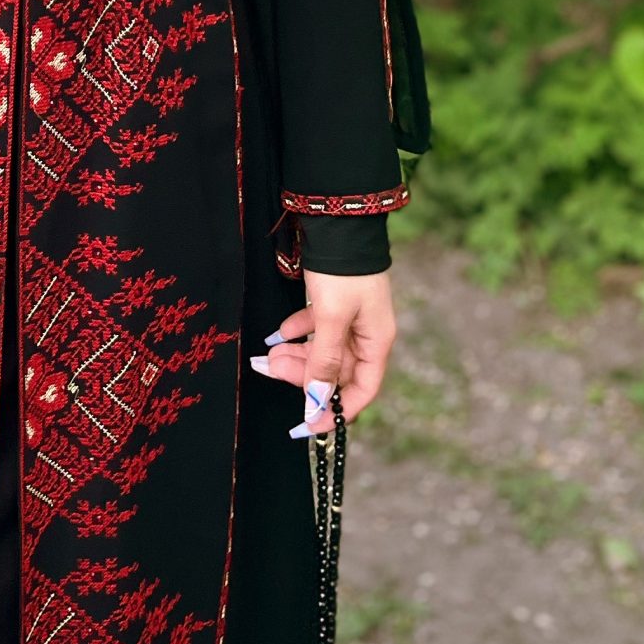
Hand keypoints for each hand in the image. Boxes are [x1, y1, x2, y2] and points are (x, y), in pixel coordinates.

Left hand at [249, 265, 396, 438]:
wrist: (338, 220)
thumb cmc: (342, 271)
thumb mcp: (331, 318)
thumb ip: (324, 361)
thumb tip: (317, 403)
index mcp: (376, 341)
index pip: (362, 391)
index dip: (334, 410)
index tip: (306, 424)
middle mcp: (367, 334)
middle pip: (337, 371)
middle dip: (303, 376)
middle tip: (270, 370)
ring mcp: (351, 317)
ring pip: (323, 350)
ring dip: (296, 355)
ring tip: (267, 354)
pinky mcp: (335, 301)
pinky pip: (316, 327)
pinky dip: (297, 332)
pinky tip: (277, 333)